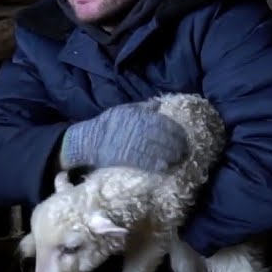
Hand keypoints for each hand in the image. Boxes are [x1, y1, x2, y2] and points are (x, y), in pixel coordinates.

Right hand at [60, 101, 188, 172]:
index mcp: (138, 116)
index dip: (176, 131)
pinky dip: (156, 165)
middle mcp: (137, 129)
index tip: (184, 137)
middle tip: (185, 151)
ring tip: (178, 160)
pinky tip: (165, 167)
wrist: (87, 141)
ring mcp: (131, 144)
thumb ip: (141, 107)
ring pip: (156, 150)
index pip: (163, 123)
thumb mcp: (122, 110)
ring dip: (169, 156)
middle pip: (163, 137)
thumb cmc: (105, 125)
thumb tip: (158, 104)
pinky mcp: (126, 158)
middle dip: (176, 145)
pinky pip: (145, 161)